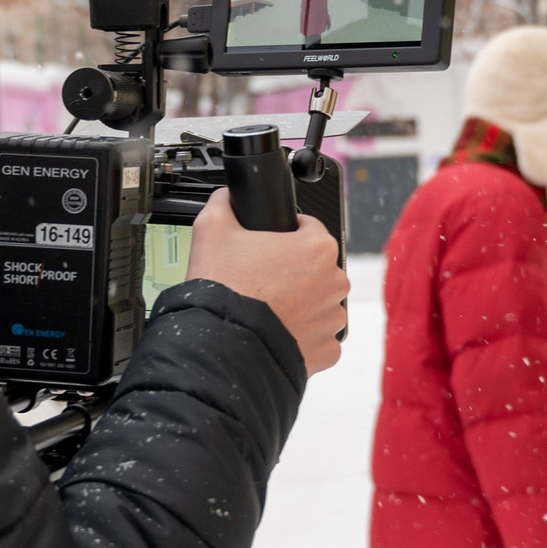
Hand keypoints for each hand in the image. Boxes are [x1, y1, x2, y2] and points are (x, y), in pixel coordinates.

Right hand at [185, 189, 349, 374]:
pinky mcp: (326, 350)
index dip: (284, 235)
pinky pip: (317, 338)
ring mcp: (332, 319)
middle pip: (316, 268)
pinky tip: (276, 331)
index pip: (308, 228)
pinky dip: (300, 336)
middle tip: (261, 280)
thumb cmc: (223, 289)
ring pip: (319, 304)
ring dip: (300, 305)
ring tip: (267, 309)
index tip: (268, 247)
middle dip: (293, 273)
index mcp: (318, 247)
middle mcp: (334, 282)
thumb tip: (226, 197)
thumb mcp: (211, 228)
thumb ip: (223, 203)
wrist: (221, 345)